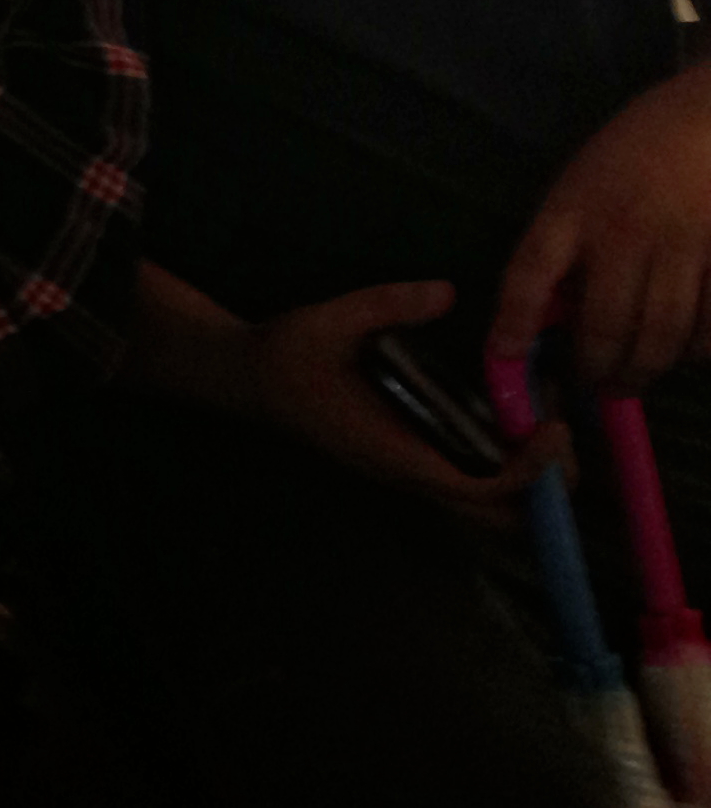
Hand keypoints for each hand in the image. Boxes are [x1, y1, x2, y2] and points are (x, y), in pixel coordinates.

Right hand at [252, 281, 553, 516]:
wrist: (247, 378)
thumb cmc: (286, 355)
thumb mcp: (330, 319)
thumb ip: (386, 305)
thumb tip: (446, 292)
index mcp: (393, 452)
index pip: (479, 488)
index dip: (527, 470)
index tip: (553, 426)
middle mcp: (407, 473)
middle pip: (494, 516)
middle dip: (541, 488)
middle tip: (561, 430)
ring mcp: (409, 470)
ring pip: (486, 504)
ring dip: (527, 477)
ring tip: (545, 419)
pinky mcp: (408, 457)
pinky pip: (470, 479)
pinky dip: (505, 463)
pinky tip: (513, 416)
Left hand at [492, 62, 710, 392]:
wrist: (708, 118)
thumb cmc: (636, 149)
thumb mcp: (580, 183)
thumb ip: (564, 240)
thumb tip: (552, 310)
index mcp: (572, 208)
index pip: (529, 272)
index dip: (513, 321)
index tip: (504, 357)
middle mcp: (622, 232)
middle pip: (603, 322)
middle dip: (597, 368)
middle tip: (596, 388)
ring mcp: (679, 246)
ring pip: (661, 334)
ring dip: (646, 369)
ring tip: (634, 382)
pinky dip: (700, 349)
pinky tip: (689, 353)